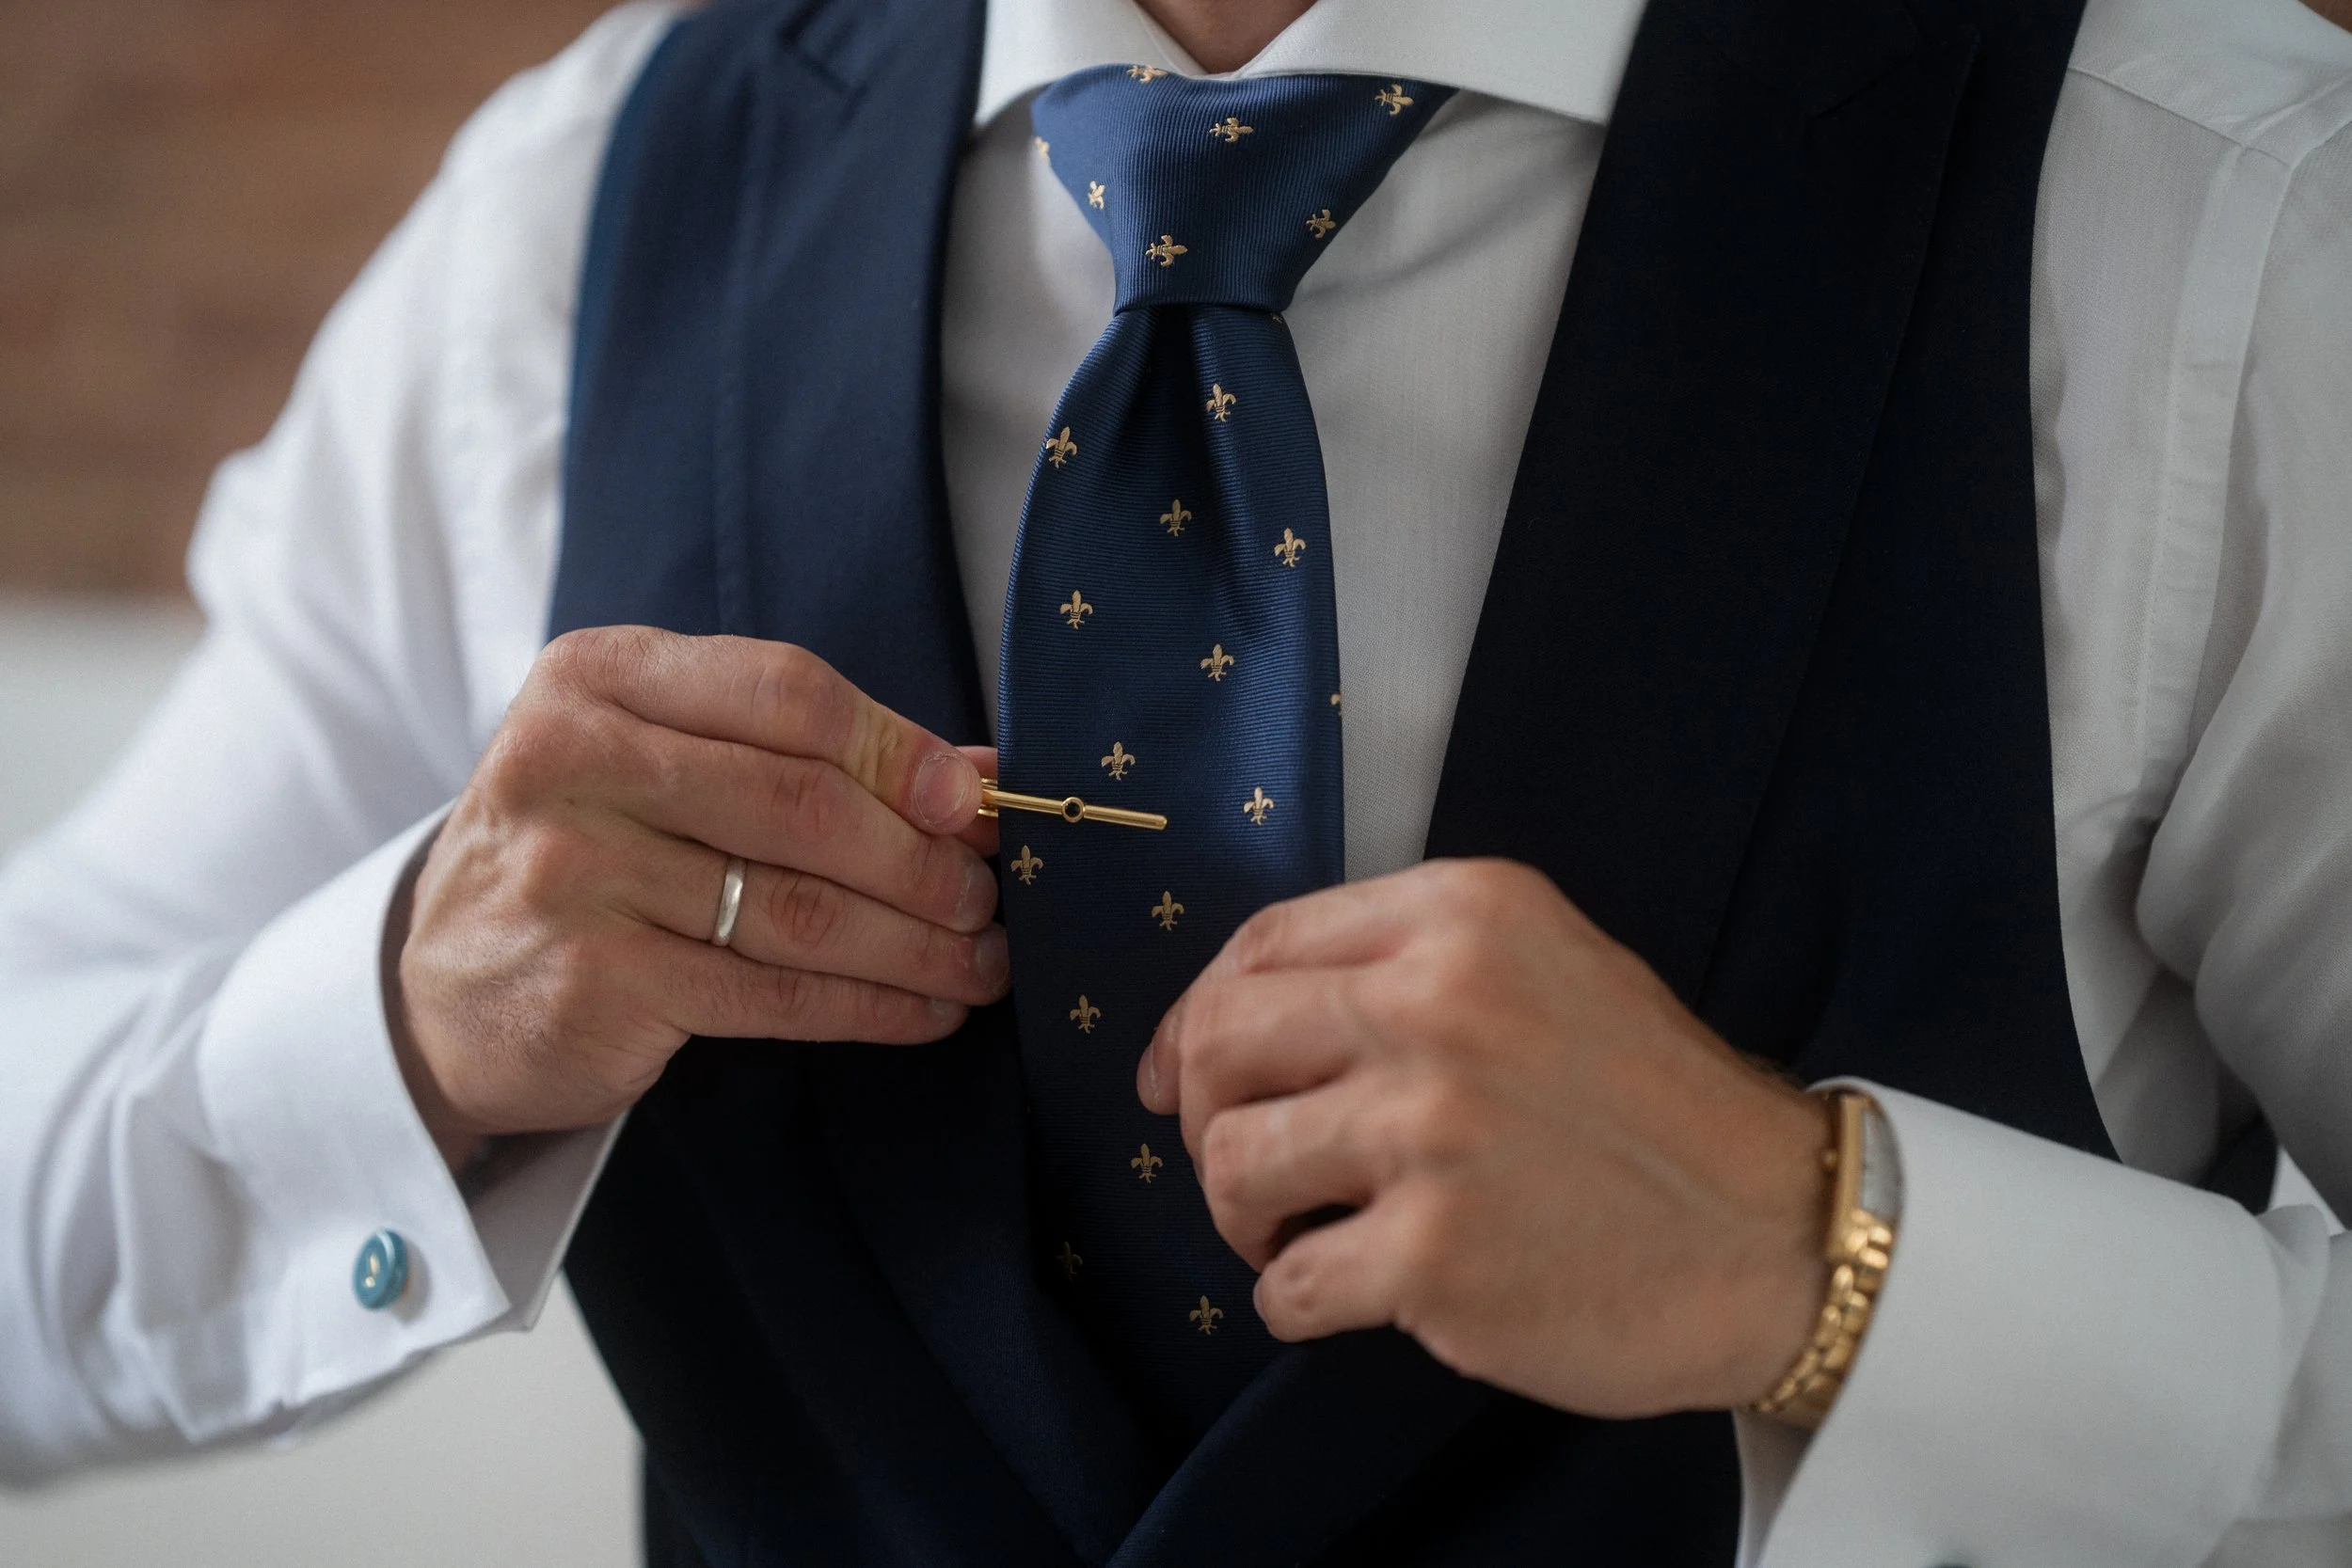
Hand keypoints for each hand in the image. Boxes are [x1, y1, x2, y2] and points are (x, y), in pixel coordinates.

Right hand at [391, 626, 1005, 1167]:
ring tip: (981, 961)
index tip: (976, 801)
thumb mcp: (657, 764)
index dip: (899, 749)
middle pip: (800, 804)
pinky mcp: (594, 979)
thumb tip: (979, 775)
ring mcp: (575, 874)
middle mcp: (573, 761)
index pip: (784, 693)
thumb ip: (797, 752)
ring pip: (797, 909)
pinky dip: (870, 1006)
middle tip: (987, 896)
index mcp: (598, 676)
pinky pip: (772, 994)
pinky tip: (926, 1010)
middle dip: (920, 859)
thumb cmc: (586, 855)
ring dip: (915, 943)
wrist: (441, 990)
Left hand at [1139, 858, 1829, 1417]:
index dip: (1195, 1016)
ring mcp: (1430, 1131)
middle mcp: (1436, 1005)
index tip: (1179, 1077)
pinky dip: (1292, 1301)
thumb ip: (1405, 962)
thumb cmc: (1653, 1104)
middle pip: (1222, 1043)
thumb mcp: (1546, 962)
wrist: (1777, 1233)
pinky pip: (1287, 1286)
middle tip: (1243, 1168)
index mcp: (1462, 915)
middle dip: (1201, 1115)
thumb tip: (1232, 1019)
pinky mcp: (1434, 1257)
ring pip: (1231, 1163)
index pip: (1260, 944)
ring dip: (1240, 1217)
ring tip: (1293, 1237)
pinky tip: (1344, 1295)